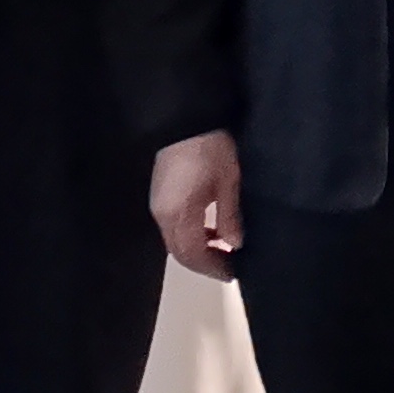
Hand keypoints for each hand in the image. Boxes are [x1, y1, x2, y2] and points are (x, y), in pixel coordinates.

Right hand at [150, 132, 242, 280]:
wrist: (186, 119)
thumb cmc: (211, 148)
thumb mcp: (228, 181)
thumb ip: (230, 216)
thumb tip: (235, 244)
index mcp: (178, 213)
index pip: (192, 254)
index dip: (212, 267)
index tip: (233, 273)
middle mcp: (162, 214)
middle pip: (180, 252)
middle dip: (204, 263)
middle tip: (229, 266)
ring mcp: (158, 205)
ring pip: (175, 241)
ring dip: (198, 250)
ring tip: (223, 249)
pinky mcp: (160, 196)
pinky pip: (174, 227)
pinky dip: (192, 235)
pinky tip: (210, 230)